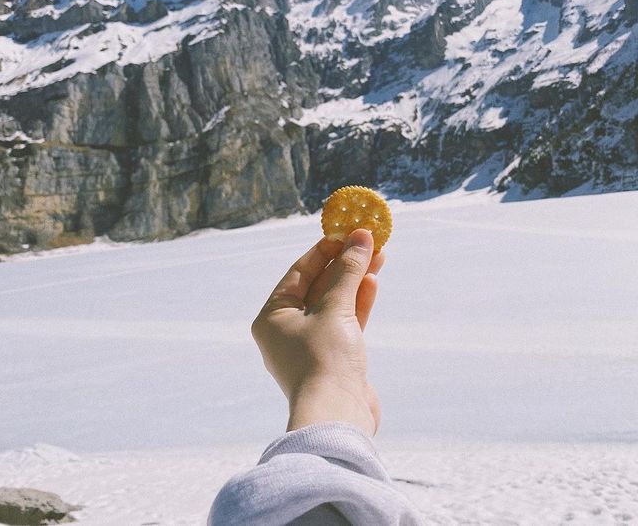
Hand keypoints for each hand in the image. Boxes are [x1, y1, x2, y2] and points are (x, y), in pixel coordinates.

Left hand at [251, 229, 384, 435]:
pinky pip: (346, 321)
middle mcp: (288, 329)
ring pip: (335, 302)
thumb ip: (348, 270)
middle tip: (368, 240)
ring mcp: (312, 345)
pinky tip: (373, 281)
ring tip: (378, 255)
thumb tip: (361, 237)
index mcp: (272, 317)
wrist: (338, 417)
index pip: (299, 272)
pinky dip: (359, 301)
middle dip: (345, 262)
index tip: (347, 232)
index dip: (325, 249)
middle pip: (319, 285)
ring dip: (356, 279)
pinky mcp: (334, 357)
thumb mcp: (335, 308)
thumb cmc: (325, 359)